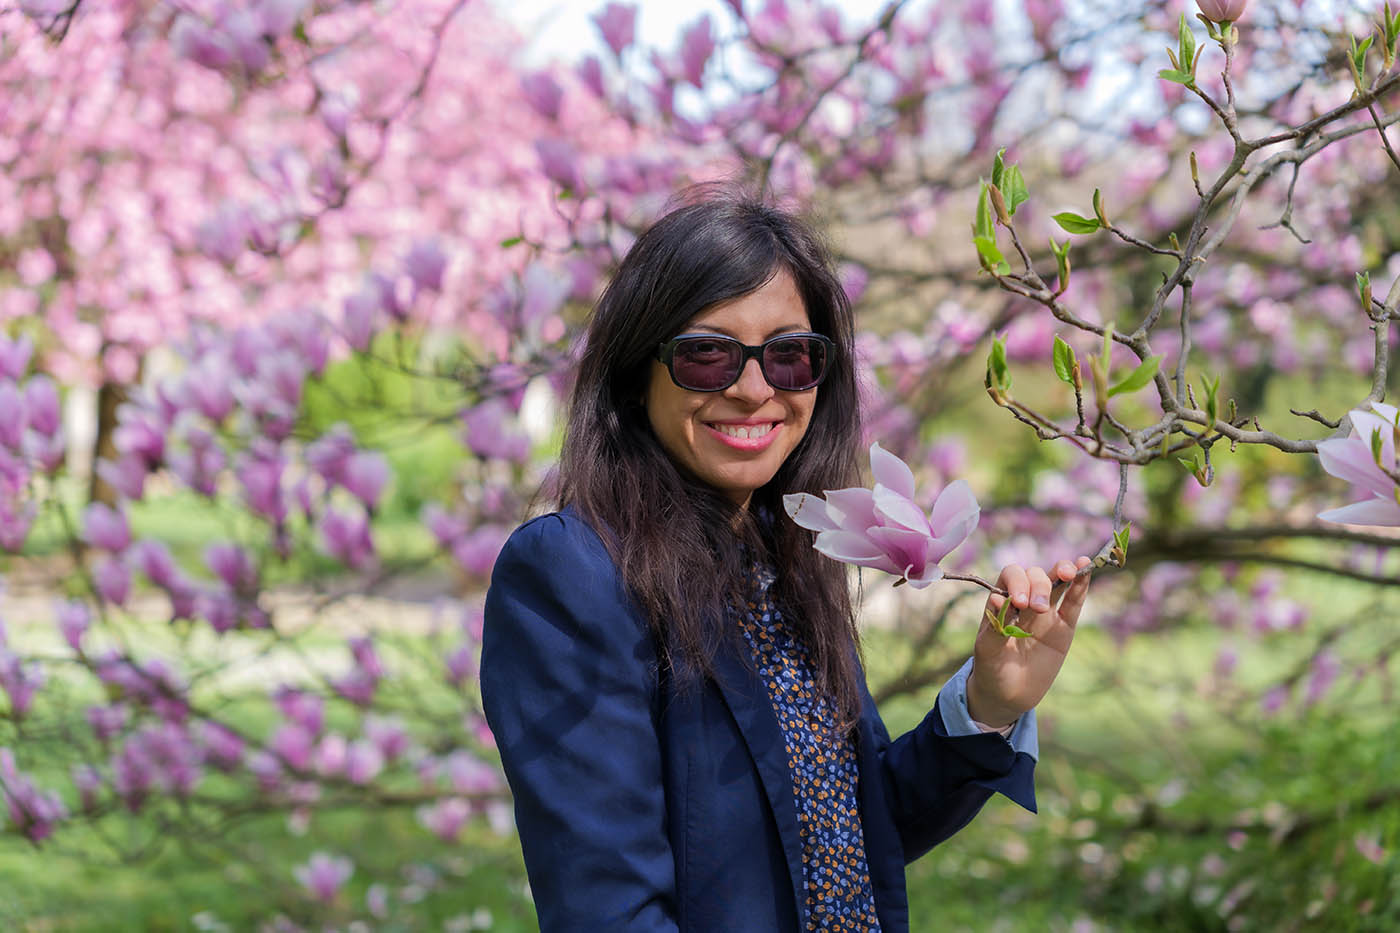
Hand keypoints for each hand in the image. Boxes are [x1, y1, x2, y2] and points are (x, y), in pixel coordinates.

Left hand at [965, 557, 1091, 727]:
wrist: (1009, 695)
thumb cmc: (991, 668)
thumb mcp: (987, 650)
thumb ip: (995, 626)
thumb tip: (998, 598)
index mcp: (1002, 600)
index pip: (1012, 576)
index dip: (1017, 582)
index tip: (1019, 603)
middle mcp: (1024, 601)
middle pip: (1035, 576)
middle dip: (1038, 585)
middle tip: (1038, 608)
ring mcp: (1046, 612)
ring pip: (1056, 582)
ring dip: (1062, 571)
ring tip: (1067, 572)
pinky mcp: (1064, 627)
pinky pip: (1074, 603)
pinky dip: (1081, 585)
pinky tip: (1085, 569)